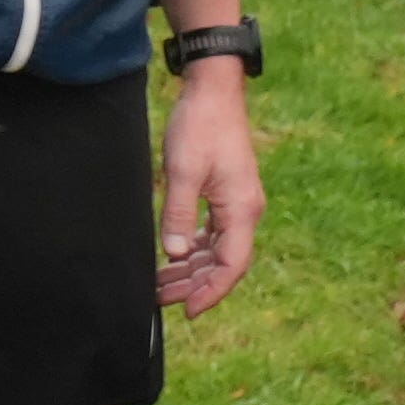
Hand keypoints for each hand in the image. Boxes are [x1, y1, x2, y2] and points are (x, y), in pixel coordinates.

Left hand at [156, 60, 261, 313]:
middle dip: (193, 284)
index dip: (211, 291)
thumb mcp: (182, 171)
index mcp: (241, 210)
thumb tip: (172, 253)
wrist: (213, 92)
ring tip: (160, 284)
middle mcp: (245, 212)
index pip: (231, 265)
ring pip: (215, 248)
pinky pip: (211, 231)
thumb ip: (177, 213)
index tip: (188, 312)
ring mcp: (236, 203)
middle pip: (222, 262)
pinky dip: (192, 247)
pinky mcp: (225, 193)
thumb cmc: (199, 127)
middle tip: (160, 300)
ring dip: (190, 268)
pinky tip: (172, 256)